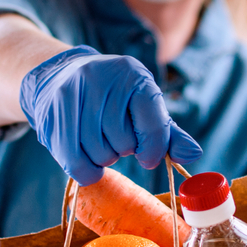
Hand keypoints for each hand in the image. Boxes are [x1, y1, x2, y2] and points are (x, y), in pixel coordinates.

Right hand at [19, 45, 201, 184]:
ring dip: (103, 159)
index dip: (153, 150)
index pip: (154, 126)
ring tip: (98, 141)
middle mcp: (103, 80)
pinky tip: (86, 159)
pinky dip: (86, 170)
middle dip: (123, 150)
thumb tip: (193, 154)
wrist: (58, 76)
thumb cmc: (110, 98)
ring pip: (100, 154)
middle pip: (124, 143)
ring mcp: (74, 95)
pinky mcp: (53, 114)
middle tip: (114, 137)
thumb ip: (167, 133)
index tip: (147, 156)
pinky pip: (75, 162)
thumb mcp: (142, 106)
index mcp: (134, 76)